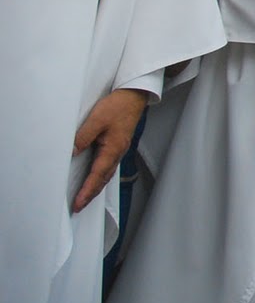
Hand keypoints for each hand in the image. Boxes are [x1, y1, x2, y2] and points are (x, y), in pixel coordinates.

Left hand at [72, 88, 150, 211]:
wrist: (134, 96)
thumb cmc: (118, 106)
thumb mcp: (97, 119)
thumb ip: (83, 137)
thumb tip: (71, 153)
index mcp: (113, 149)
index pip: (97, 175)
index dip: (87, 190)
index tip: (78, 203)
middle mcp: (118, 152)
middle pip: (103, 179)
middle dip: (91, 194)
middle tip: (79, 206)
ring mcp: (119, 149)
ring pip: (107, 174)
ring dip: (96, 187)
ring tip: (85, 197)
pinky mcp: (118, 144)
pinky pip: (109, 166)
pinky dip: (101, 176)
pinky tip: (96, 177)